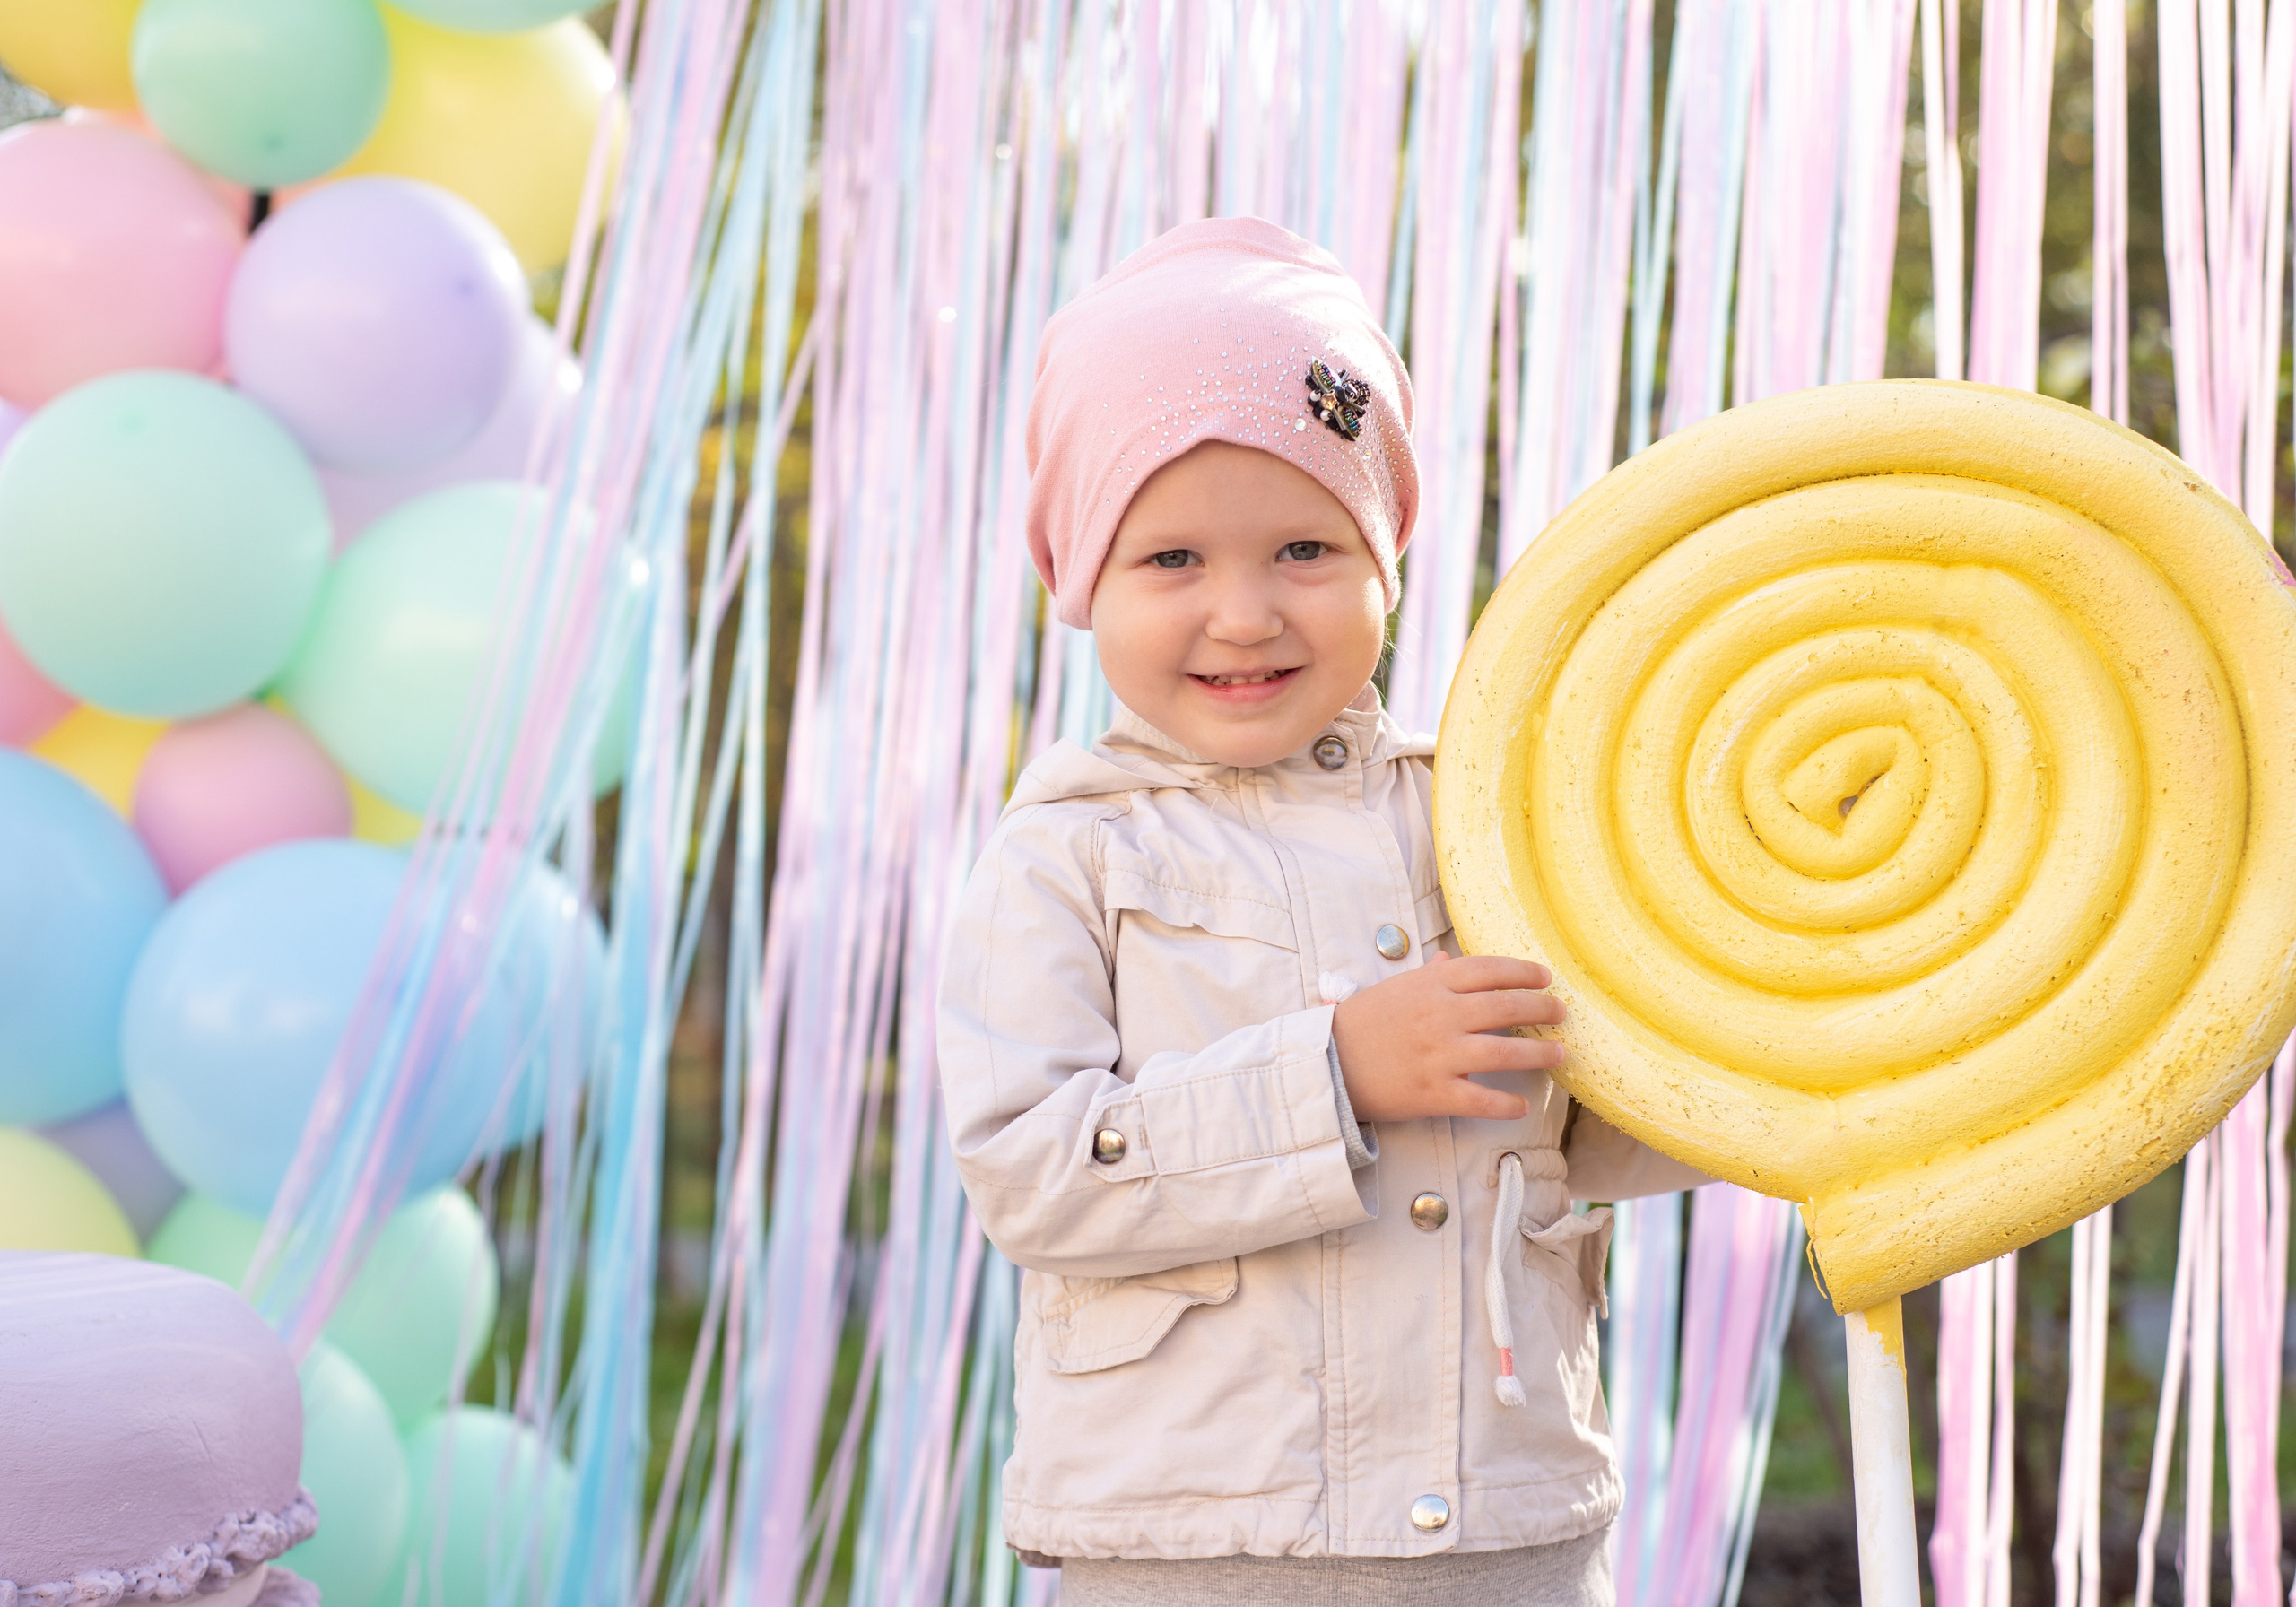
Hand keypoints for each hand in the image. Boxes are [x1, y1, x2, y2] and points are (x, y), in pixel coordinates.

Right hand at [1329, 951, 1564, 1123]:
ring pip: (1504, 1051)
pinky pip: (1482, 1099)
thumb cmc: (1361, 1023)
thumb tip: (1451, 958)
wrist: (1326, 1063)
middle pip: (1506, 1005)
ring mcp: (1439, 1054)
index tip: (1545, 978)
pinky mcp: (1434, 1092)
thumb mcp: (1395, 989)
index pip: (1489, 970)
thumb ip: (1430, 974)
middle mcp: (1440, 1015)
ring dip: (1538, 1052)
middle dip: (1542, 1008)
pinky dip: (1507, 1104)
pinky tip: (1522, 1105)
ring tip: (1558, 1053)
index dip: (1524, 972)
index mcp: (1431, 984)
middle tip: (1560, 1014)